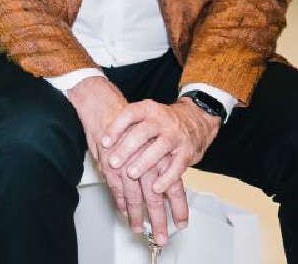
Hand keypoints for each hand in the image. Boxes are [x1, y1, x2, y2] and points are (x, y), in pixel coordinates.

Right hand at [67, 78, 180, 242]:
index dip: (177, 207)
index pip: (173, 187)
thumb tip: (164, 183)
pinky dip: (119, 201)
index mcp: (160, 156)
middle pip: (154, 197)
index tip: (181, 223)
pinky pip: (116, 188)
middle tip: (160, 236)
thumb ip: (158, 162)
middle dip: (157, 219)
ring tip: (137, 228)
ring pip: (134, 196)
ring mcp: (126, 165)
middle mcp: (145, 162)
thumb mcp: (152, 140)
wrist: (105, 107)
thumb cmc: (130, 123)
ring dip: (136, 214)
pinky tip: (123, 211)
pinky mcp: (109, 166)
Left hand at [103, 98, 218, 197]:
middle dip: (126, 149)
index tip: (104, 142)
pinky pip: (177, 166)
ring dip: (143, 163)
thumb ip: (127, 126)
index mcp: (148, 109)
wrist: (196, 120)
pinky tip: (156, 188)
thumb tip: (101, 143)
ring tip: (130, 174)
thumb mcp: (145, 116)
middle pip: (142, 133)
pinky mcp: (187, 152)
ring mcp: (176, 136)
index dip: (116, 128)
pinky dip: (167, 178)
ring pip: (159, 149)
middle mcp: (162, 121)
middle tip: (112, 162)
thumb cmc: (162, 121)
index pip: (130, 115)